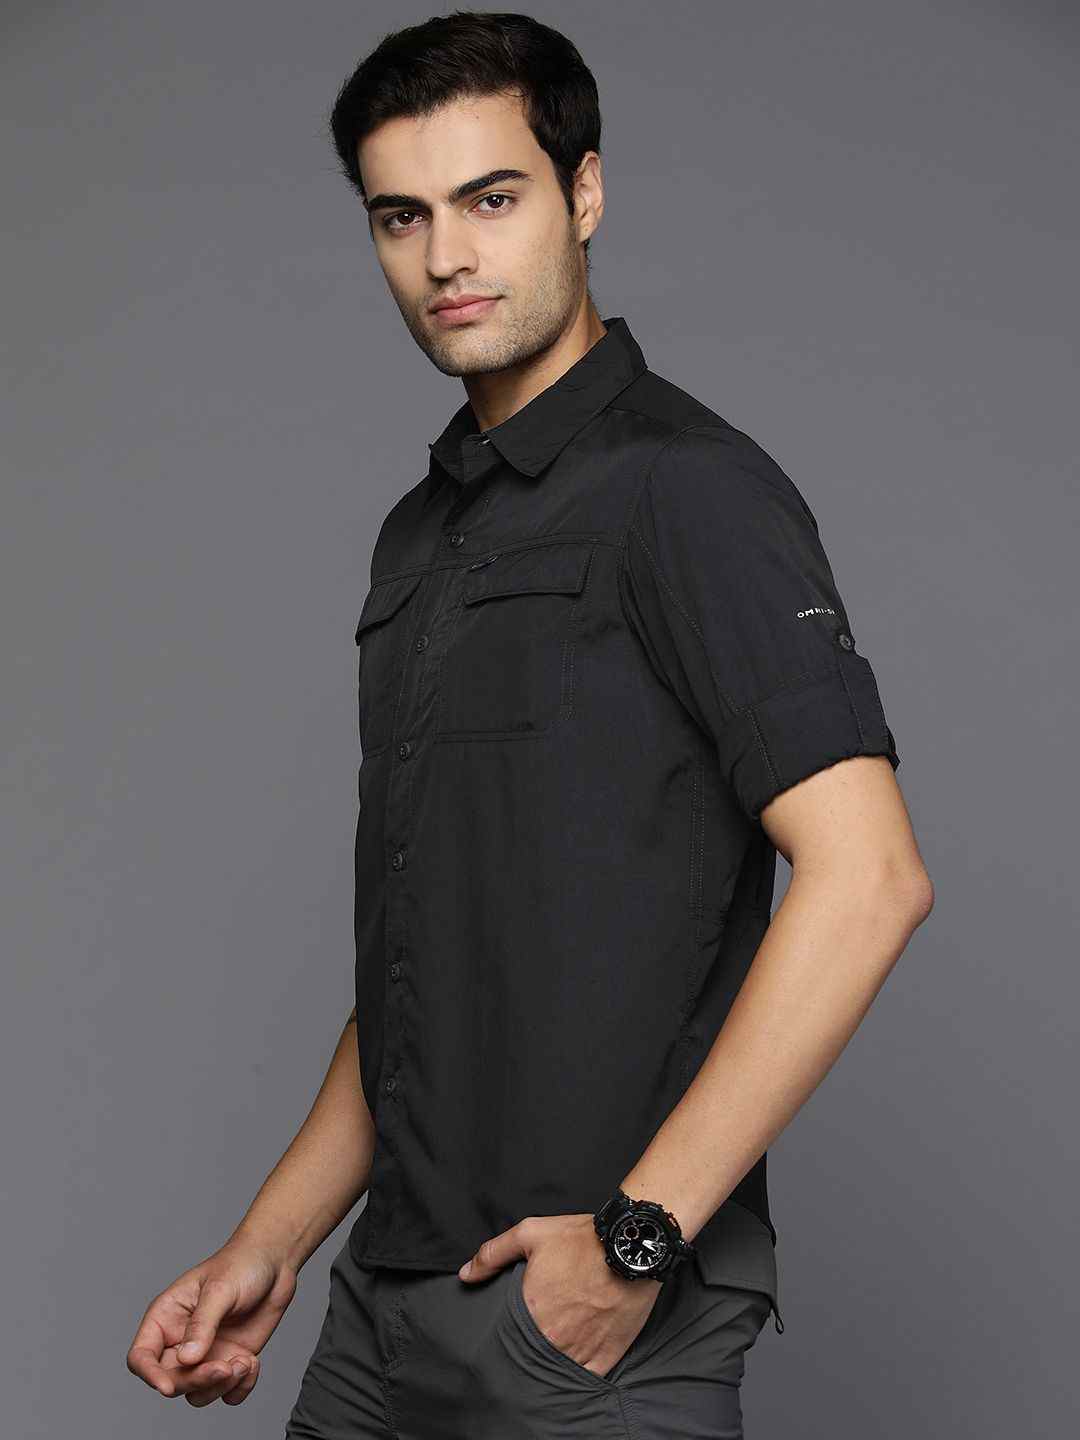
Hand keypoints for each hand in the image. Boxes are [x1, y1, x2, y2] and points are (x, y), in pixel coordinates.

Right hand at [125, 1233, 297, 1406]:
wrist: (276, 1262)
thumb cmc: (242, 1264)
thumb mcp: (220, 1289)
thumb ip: (202, 1324)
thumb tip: (186, 1359)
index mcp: (167, 1317)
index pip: (141, 1355)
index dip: (148, 1374)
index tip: (167, 1387)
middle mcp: (181, 1341)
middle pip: (170, 1380)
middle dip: (196, 1381)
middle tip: (225, 1367)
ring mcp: (206, 1354)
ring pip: (197, 1394)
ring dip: (220, 1386)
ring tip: (245, 1361)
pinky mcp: (229, 1362)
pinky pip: (226, 1394)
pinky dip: (240, 1388)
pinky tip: (252, 1363)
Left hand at [457, 1212, 660, 1378]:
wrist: (631, 1246)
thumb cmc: (582, 1239)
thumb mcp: (531, 1233)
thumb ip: (493, 1254)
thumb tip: (466, 1274)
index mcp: (531, 1310)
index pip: (509, 1334)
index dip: (512, 1329)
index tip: (519, 1320)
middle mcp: (553, 1337)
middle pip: (532, 1352)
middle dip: (532, 1343)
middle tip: (541, 1327)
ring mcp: (580, 1350)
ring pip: (557, 1368)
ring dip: (554, 1358)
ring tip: (557, 1341)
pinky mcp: (606, 1356)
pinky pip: (585, 1377)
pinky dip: (579, 1371)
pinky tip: (576, 1357)